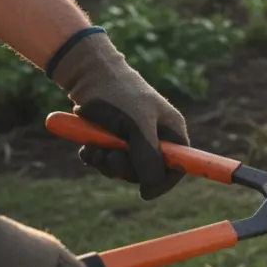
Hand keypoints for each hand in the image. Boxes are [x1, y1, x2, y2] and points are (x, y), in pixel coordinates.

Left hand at [51, 32, 188, 199]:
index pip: (179, 166)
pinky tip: (87, 145)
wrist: (87, 74)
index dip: (165, 181)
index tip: (145, 192)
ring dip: (106, 163)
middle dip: (125, 168)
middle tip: (111, 155)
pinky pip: (106, 162)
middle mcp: (156, 138)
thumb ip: (147, 156)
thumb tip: (152, 186)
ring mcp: (134, 140)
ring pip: (123, 169)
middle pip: (147, 172)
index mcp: (172, 132)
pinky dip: (95, 157)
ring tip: (94, 146)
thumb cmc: (119, 94)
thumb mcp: (137, 125)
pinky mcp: (112, 140)